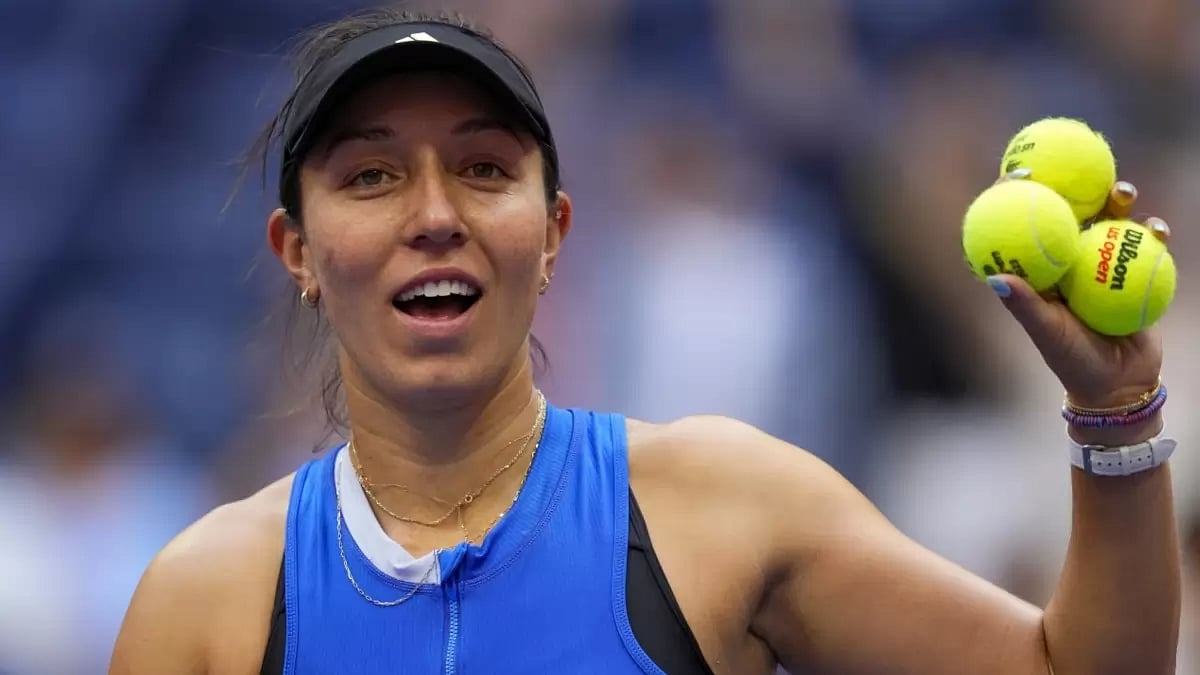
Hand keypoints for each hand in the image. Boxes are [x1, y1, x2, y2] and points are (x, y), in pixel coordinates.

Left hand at [986, 172, 1168, 409]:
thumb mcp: (1048, 332)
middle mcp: (1067, 260)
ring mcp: (1102, 264)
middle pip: (1070, 213)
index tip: (1020, 174)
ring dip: (1117, 202)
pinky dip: (1152, 234)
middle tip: (1082, 171)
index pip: (1025, 225)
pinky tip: (1158, 228)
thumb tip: (996, 278)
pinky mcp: (1134, 272)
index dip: (1019, 196)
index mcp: (1040, 270)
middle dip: (1075, 185)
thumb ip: (1025, 306)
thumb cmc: (1073, 361)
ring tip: (1122, 192)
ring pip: (1109, 222)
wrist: (1119, 384)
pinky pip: (1145, 246)